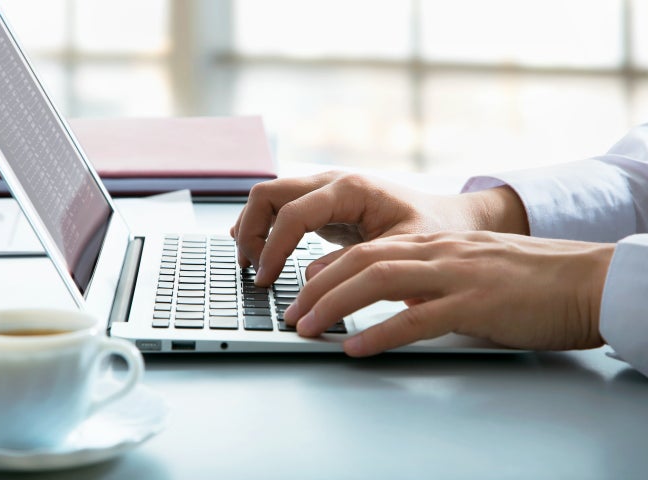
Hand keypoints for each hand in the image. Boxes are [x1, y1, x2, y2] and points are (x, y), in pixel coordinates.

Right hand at [231, 171, 527, 284]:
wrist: (449, 219)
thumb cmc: (432, 230)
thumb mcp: (400, 251)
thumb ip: (356, 263)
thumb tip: (311, 278)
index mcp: (350, 188)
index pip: (292, 212)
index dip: (272, 247)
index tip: (266, 279)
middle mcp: (331, 182)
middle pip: (268, 194)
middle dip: (251, 231)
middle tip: (253, 270)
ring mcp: (324, 191)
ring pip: (268, 198)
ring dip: (253, 229)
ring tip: (253, 265)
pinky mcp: (323, 205)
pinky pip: (281, 210)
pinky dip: (265, 229)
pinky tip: (263, 255)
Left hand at [283, 231, 614, 355]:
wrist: (586, 279)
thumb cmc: (532, 279)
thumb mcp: (472, 268)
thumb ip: (435, 276)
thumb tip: (402, 298)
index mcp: (436, 244)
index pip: (369, 247)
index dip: (330, 266)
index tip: (305, 284)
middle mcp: (439, 252)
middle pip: (363, 261)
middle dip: (319, 287)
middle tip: (293, 313)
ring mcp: (456, 275)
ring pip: (379, 281)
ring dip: (336, 305)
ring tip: (308, 328)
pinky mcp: (475, 304)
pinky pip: (417, 319)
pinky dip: (381, 333)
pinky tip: (357, 348)